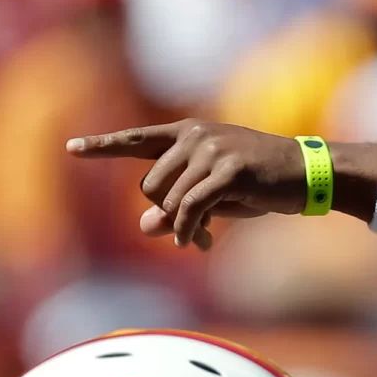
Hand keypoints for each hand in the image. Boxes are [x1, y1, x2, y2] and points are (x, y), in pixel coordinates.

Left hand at [66, 120, 306, 249]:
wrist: (306, 174)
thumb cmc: (259, 184)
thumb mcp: (213, 196)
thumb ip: (177, 207)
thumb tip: (145, 226)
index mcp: (189, 133)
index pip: (137, 140)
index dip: (102, 146)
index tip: (70, 148)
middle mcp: (196, 136)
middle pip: (150, 185)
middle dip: (165, 213)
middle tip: (192, 231)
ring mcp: (212, 150)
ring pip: (169, 200)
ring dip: (182, 226)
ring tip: (203, 236)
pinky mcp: (228, 170)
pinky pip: (191, 208)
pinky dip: (190, 229)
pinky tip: (199, 242)